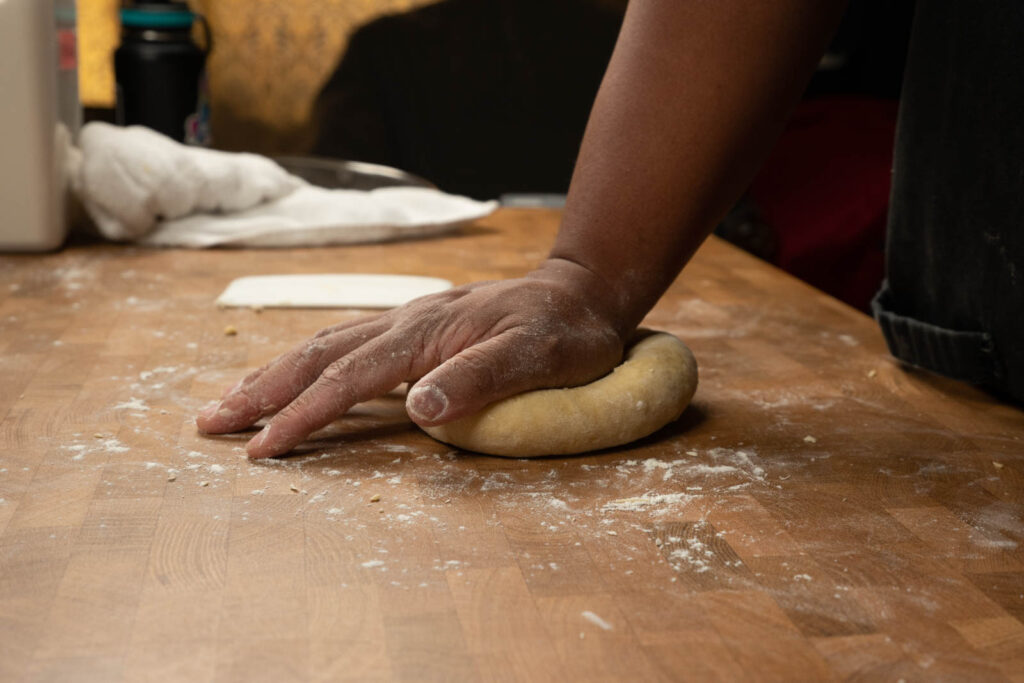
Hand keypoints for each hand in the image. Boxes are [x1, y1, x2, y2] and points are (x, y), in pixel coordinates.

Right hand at [196, 259, 628, 458]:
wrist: (580, 292)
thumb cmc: (565, 331)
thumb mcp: (539, 356)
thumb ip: (482, 379)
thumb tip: (420, 408)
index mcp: (426, 332)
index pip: (350, 378)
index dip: (303, 415)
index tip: (262, 448)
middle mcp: (406, 322)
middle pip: (319, 355)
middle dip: (262, 391)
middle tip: (210, 421)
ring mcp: (408, 321)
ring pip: (326, 344)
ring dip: (274, 373)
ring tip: (232, 399)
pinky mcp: (415, 327)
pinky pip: (348, 342)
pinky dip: (309, 362)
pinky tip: (295, 374)